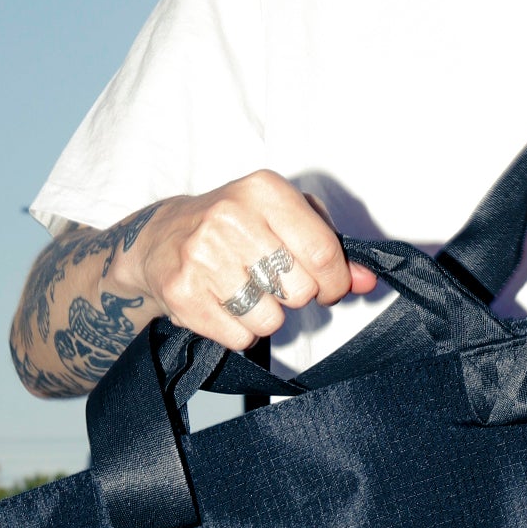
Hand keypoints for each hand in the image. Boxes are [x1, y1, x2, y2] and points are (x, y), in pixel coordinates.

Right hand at [129, 174, 376, 350]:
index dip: (336, 281)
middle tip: (276, 283)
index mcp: (264, 190)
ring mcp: (202, 256)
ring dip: (267, 316)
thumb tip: (367, 280)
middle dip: (297, 297)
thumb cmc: (235, 226)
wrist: (159, 239)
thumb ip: (332, 248)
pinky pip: (239, 337)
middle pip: (299, 290)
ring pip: (270, 319)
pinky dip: (240, 331)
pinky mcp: (182, 293)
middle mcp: (230, 217)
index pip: (323, 252)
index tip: (330, 287)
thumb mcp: (285, 219)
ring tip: (247, 292)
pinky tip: (226, 304)